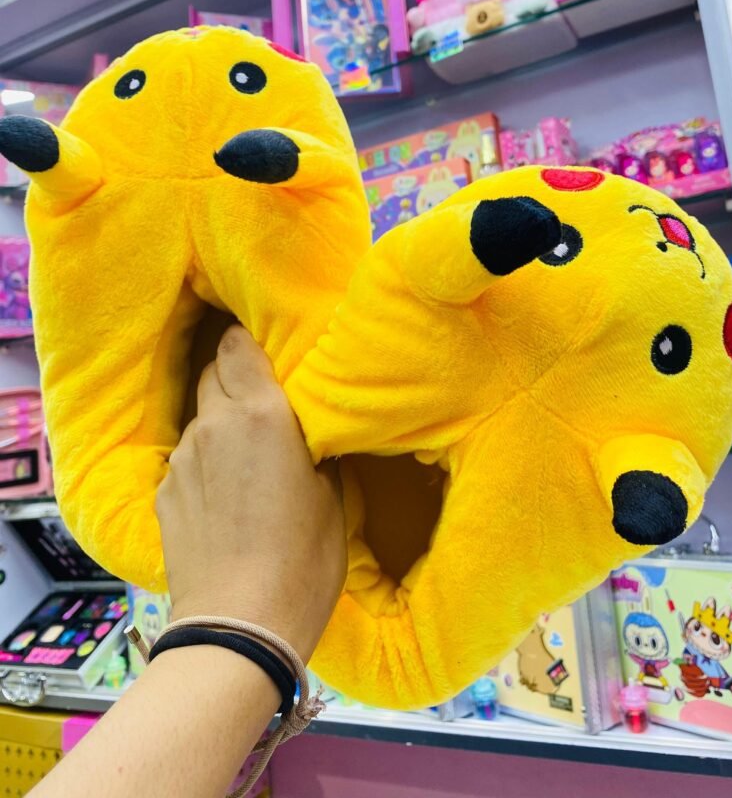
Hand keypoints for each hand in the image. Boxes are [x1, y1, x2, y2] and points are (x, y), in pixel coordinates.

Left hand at [156, 325, 345, 662]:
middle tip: (263, 401)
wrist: (238, 626)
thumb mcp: (331, 498)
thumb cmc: (302, 562)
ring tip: (246, 456)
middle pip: (213, 371)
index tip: (267, 351)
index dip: (248, 341)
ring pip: (199, 415)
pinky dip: (204, 460)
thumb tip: (310, 434)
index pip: (237, 344)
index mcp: (262, 414)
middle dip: (234, 376)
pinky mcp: (163, 491)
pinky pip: (186, 457)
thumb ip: (315, 449)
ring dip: (220, 421)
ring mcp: (183, 458)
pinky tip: (224, 496)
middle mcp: (215, 423)